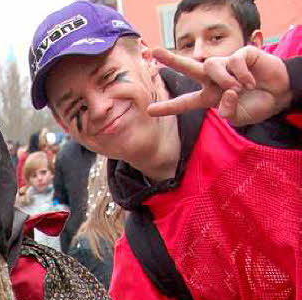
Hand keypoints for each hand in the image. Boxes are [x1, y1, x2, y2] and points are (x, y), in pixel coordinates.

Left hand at [148, 46, 292, 125]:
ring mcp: (226, 67)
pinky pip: (234, 62)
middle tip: (154, 52)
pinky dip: (241, 74)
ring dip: (223, 79)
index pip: (185, 102)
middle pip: (189, 68)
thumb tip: (224, 94)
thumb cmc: (257, 106)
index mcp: (209, 98)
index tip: (150, 110)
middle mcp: (214, 80)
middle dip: (172, 60)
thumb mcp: (239, 118)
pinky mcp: (241, 55)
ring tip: (237, 89)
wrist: (279, 95)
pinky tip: (251, 81)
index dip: (168, 107)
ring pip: (211, 65)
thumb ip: (228, 112)